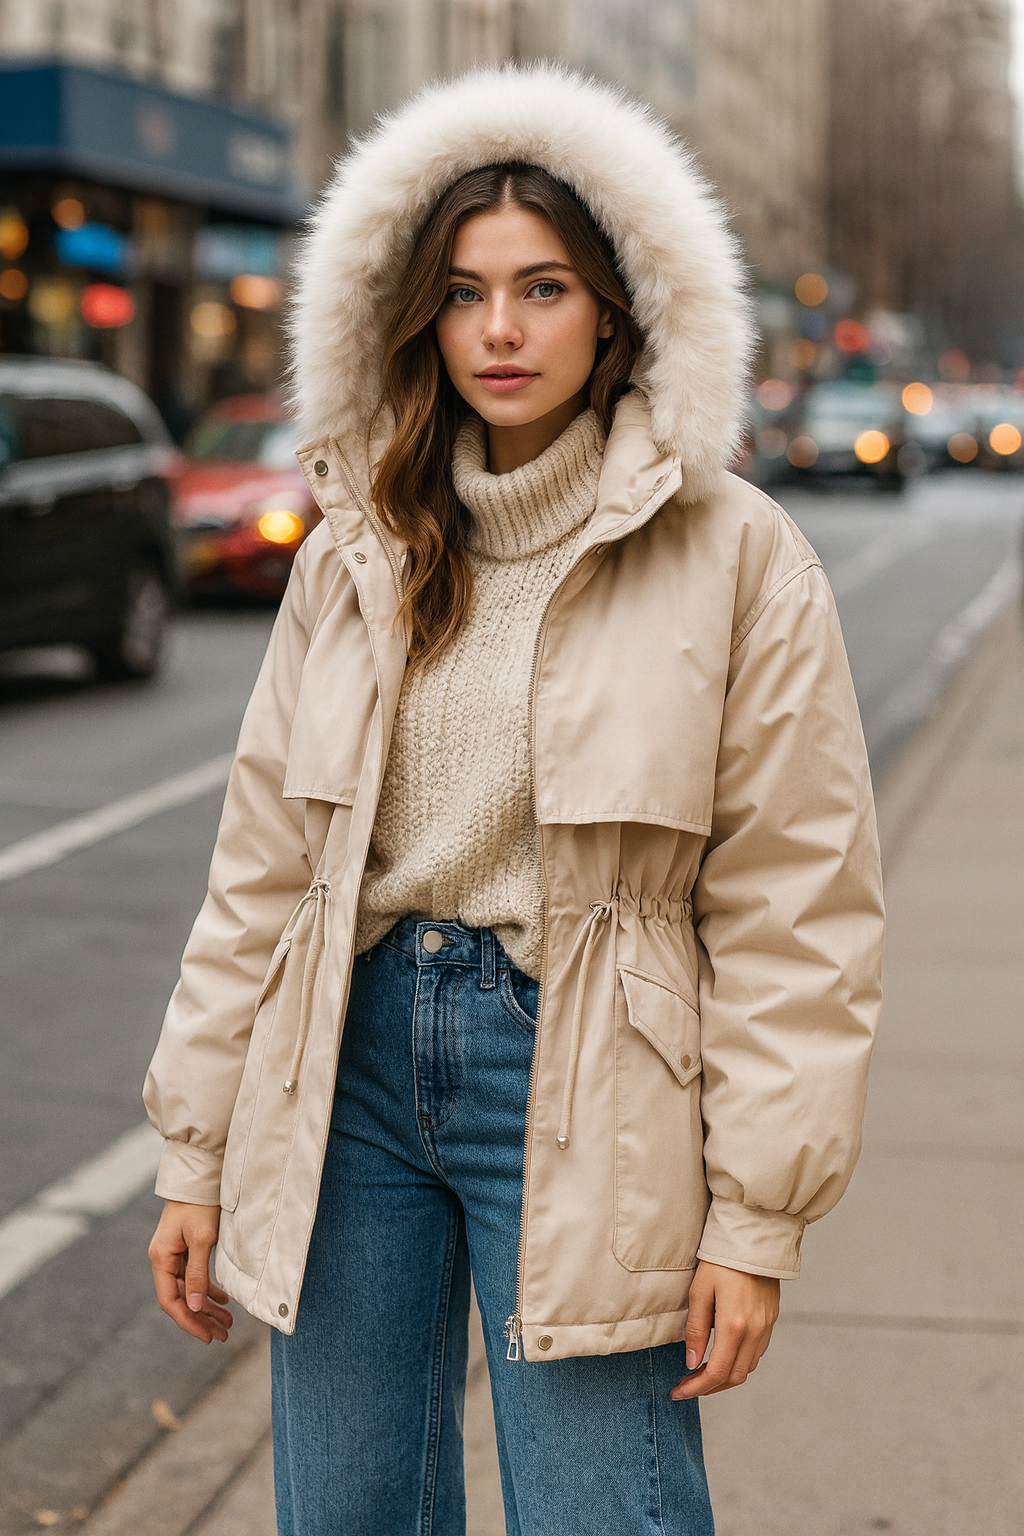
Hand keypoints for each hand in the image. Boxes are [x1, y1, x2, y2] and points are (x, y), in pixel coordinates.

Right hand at [148, 1200, 232, 1343]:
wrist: (199, 1176)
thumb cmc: (200, 1205)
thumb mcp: (202, 1240)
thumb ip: (197, 1274)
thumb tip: (195, 1307)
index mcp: (161, 1258)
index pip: (171, 1301)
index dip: (189, 1321)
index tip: (208, 1336)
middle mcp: (163, 1259)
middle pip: (180, 1298)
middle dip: (201, 1318)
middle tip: (224, 1335)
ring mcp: (173, 1254)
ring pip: (189, 1289)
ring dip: (207, 1307)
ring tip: (227, 1323)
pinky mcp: (184, 1248)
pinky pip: (194, 1276)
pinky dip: (208, 1289)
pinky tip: (223, 1300)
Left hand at [671, 1260, 778, 1398]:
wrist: (752, 1237)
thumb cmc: (721, 1260)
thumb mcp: (699, 1292)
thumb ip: (695, 1330)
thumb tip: (691, 1362)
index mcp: (734, 1325)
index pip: (716, 1372)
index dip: (697, 1388)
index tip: (679, 1392)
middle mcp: (755, 1330)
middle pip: (734, 1376)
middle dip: (710, 1387)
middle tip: (688, 1384)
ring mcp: (767, 1326)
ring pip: (748, 1367)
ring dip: (726, 1375)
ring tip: (702, 1371)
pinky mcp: (772, 1318)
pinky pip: (758, 1351)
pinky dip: (740, 1361)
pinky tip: (724, 1353)